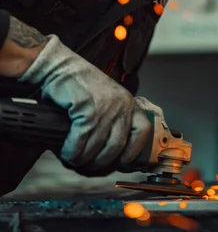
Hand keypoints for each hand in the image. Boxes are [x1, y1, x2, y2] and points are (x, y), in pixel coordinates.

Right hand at [18, 34, 152, 171]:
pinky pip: (80, 143)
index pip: (143, 131)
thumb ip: (112, 120)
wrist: (60, 67)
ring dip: (83, 159)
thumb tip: (112, 154)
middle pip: (117, 147)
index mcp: (127, 102)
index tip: (122, 163)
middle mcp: (120, 105)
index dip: (134, 151)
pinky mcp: (86, 109)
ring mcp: (105, 107)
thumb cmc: (80, 86)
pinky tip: (66, 150)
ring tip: (74, 158)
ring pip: (98, 149)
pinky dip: (71, 152)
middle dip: (101, 163)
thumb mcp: (105, 100)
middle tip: (88, 165)